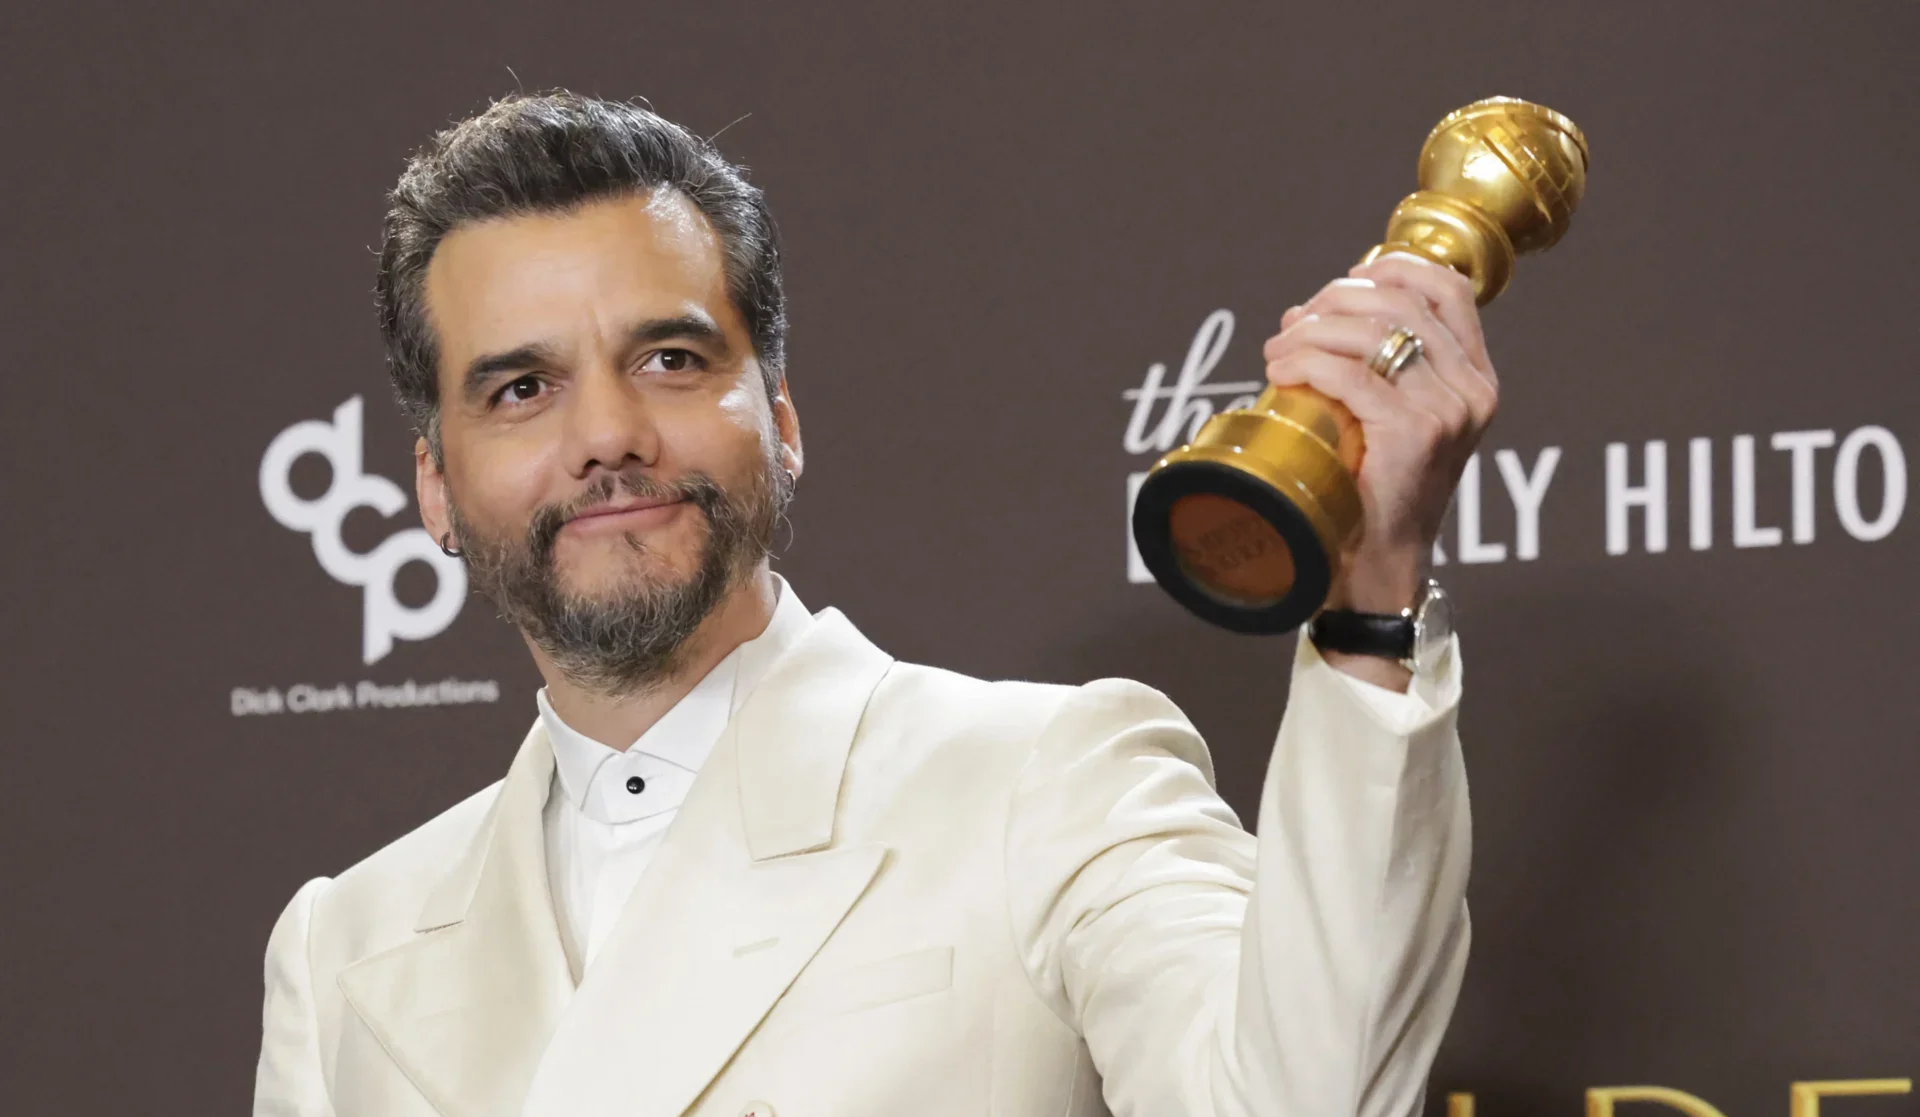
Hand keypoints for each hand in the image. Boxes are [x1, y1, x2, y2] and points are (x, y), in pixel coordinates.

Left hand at [1262, 253, 1499, 616]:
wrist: (1378, 565)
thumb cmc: (1372, 492)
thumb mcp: (1389, 418)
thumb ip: (1379, 368)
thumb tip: (1311, 312)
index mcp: (1476, 378)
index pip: (1448, 288)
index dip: (1392, 269)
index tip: (1343, 281)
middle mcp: (1473, 389)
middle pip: (1401, 302)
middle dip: (1335, 299)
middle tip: (1292, 323)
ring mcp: (1449, 410)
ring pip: (1372, 332)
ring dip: (1311, 330)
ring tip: (1276, 350)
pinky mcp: (1416, 433)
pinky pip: (1350, 375)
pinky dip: (1305, 363)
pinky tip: (1279, 371)